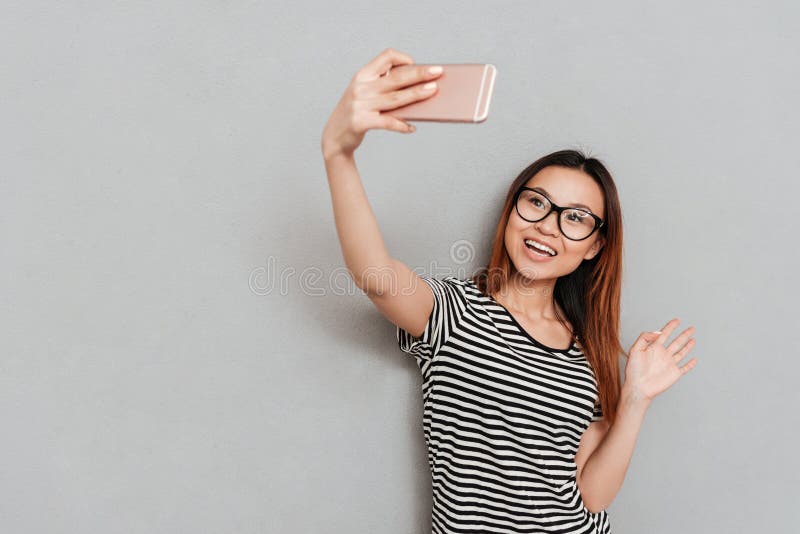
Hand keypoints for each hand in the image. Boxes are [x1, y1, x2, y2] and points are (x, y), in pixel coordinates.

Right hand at [320, 47, 442, 159]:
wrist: (334, 137)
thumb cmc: (356, 113)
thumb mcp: (364, 94)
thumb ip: (383, 86)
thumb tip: (416, 85)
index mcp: (363, 75)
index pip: (386, 57)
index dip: (403, 58)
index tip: (414, 64)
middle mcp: (361, 87)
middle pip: (396, 77)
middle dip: (420, 74)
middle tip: (438, 72)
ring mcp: (360, 104)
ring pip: (396, 98)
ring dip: (417, 94)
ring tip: (433, 91)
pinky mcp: (361, 122)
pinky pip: (388, 122)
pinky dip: (402, 125)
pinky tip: (412, 127)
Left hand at [623, 318, 697, 401]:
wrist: (638, 387)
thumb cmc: (634, 370)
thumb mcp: (635, 349)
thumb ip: (645, 338)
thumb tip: (657, 332)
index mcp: (654, 348)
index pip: (664, 334)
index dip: (670, 327)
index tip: (676, 320)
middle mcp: (663, 355)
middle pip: (676, 342)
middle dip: (684, 334)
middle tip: (691, 328)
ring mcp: (669, 364)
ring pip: (681, 352)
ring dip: (688, 346)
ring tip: (693, 339)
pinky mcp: (674, 374)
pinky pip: (684, 368)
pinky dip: (690, 364)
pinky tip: (694, 360)